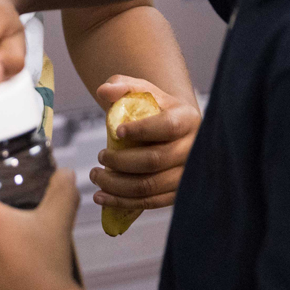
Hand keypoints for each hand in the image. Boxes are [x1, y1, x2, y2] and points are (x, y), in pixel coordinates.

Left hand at [92, 76, 199, 210]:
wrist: (169, 130)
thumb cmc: (152, 108)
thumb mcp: (139, 91)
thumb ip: (122, 86)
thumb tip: (103, 91)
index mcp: (188, 119)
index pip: (167, 127)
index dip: (141, 130)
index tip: (117, 131)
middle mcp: (194, 148)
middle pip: (155, 160)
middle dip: (121, 161)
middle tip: (99, 157)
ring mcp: (187, 174)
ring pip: (150, 186)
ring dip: (117, 185)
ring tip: (96, 176)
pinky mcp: (177, 194)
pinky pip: (150, 203)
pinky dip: (123, 202)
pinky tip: (102, 196)